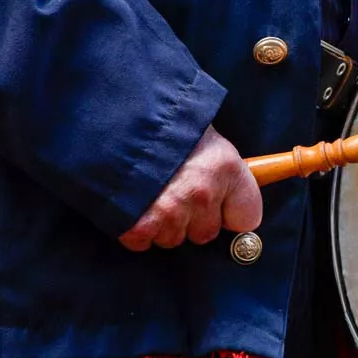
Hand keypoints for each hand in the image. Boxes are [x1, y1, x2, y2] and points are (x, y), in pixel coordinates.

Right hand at [119, 126, 262, 250]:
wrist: (110, 115)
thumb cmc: (159, 120)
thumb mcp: (202, 135)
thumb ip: (219, 169)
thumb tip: (226, 194)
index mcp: (225, 168)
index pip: (247, 217)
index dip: (230, 213)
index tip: (221, 207)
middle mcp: (202, 194)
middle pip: (206, 234)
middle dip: (191, 219)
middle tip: (173, 190)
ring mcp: (170, 211)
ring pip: (172, 239)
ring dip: (161, 223)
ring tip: (149, 193)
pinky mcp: (138, 225)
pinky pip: (142, 242)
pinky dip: (135, 228)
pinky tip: (132, 205)